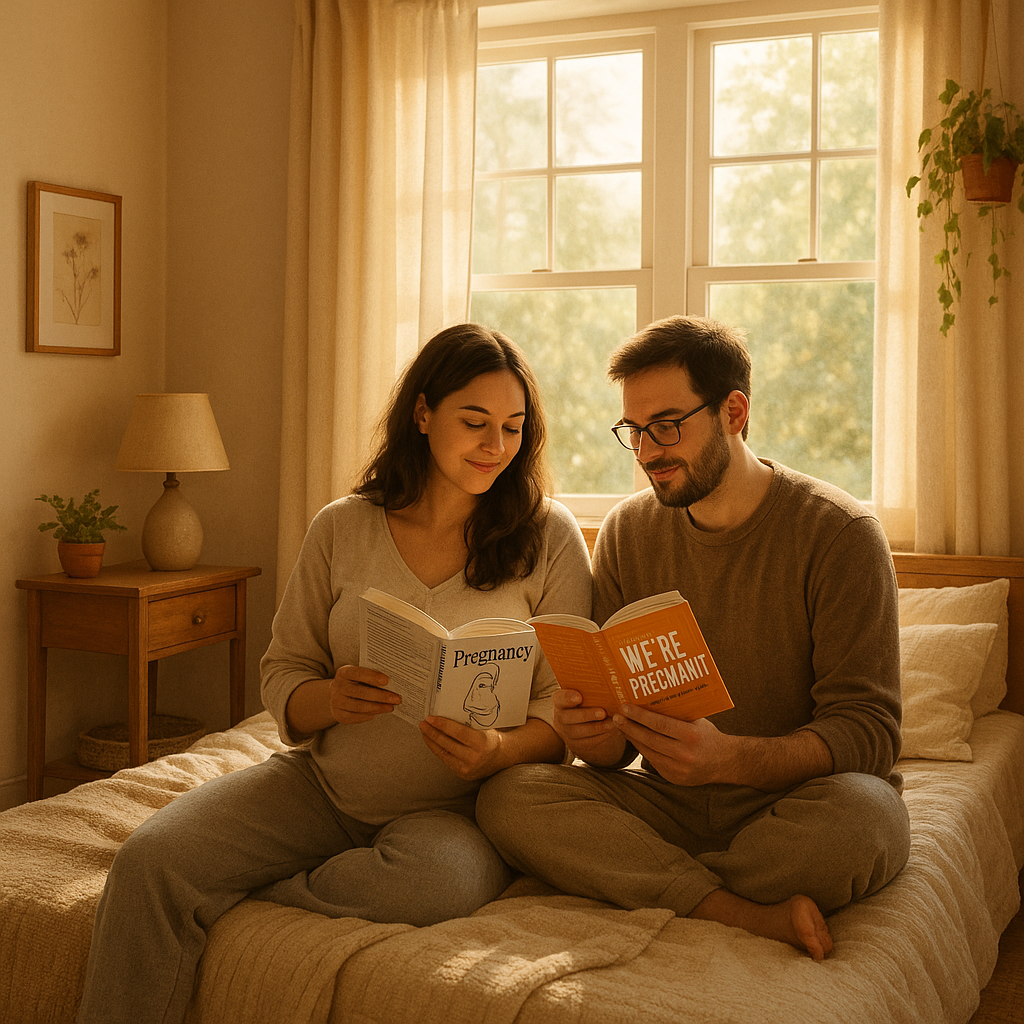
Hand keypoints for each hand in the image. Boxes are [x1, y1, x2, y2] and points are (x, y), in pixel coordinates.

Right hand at [328, 665, 400, 724]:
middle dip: (381, 696)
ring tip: (391, 707)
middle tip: (396, 698)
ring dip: (378, 707)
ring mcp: (337, 702)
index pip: (358, 673)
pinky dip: (370, 715)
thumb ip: (371, 677)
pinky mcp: (339, 715)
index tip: (387, 680)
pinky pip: (356, 717)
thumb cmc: (353, 682)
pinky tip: (379, 711)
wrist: (336, 694)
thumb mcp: (358, 675)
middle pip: (361, 692)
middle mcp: (337, 687)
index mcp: (343, 673)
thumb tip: (392, 683)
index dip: (372, 677)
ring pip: (360, 706)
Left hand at [418, 717, 504, 780]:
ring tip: (424, 732)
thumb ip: (468, 723)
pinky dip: (438, 750)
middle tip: (423, 724)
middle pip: (447, 744)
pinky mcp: (462, 774)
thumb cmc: (492, 737)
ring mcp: (468, 768)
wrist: (502, 756)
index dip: (442, 725)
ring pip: (444, 754)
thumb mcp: (485, 727)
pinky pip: (446, 761)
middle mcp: (474, 757)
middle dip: (432, 733)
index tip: (431, 718)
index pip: (457, 733)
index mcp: (482, 743)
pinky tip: (432, 742)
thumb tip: (446, 712)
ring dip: (431, 742)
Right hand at [553, 688, 627, 766]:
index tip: (579, 697)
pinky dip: (601, 737)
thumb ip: (590, 689)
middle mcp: (560, 717)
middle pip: (568, 717)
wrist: (583, 722)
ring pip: (579, 732)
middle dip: (586, 715)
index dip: (568, 697)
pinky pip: (588, 742)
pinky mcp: (577, 745)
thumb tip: (607, 677)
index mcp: (560, 701)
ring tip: (613, 723)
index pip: (560, 698)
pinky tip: (612, 730)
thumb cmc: (587, 702)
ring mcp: (567, 733)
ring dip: (597, 728)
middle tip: (602, 712)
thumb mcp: (584, 694)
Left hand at [612, 704, 727, 785]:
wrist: (725, 762)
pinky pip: (653, 761)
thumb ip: (676, 714)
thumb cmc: (708, 735)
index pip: (659, 724)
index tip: (625, 707)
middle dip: (630, 727)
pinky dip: (642, 749)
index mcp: (691, 736)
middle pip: (650, 739)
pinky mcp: (674, 778)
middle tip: (616, 717)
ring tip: (621, 727)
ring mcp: (679, 769)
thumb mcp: (696, 721)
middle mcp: (684, 754)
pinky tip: (634, 739)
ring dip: (632, 738)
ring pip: (648, 751)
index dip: (639, 716)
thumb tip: (649, 700)